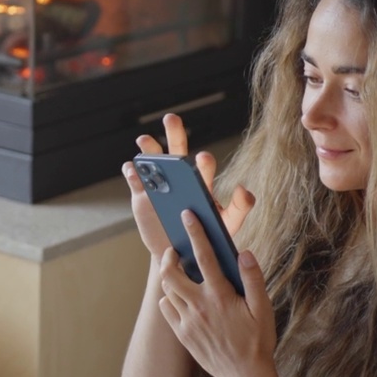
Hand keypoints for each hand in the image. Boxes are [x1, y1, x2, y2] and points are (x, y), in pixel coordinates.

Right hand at [122, 113, 255, 259]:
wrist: (178, 258)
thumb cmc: (205, 239)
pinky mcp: (141, 196)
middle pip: (177, 152)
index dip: (203, 163)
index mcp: (201, 185)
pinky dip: (132, 172)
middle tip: (171, 119)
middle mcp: (180, 180)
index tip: (203, 158)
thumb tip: (245, 189)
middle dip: (175, 134)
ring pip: (153, 162)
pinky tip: (131, 168)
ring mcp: (159, 187)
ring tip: (144, 141)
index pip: (203, 168)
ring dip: (149, 149)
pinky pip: (135, 180)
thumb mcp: (227, 226)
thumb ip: (239, 208)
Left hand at [156, 211, 276, 376]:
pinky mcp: (182, 334)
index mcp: (220, 296)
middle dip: (169, 257)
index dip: (195, 232)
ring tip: (178, 270)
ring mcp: (188, 322)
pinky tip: (179, 296)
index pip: (204, 256)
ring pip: (167, 290)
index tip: (187, 215)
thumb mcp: (263, 309)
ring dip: (170, 277)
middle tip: (175, 250)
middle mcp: (199, 307)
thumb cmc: (258, 341)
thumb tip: (244, 252)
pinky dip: (169, 297)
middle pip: (171, 273)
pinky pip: (166, 309)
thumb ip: (253, 279)